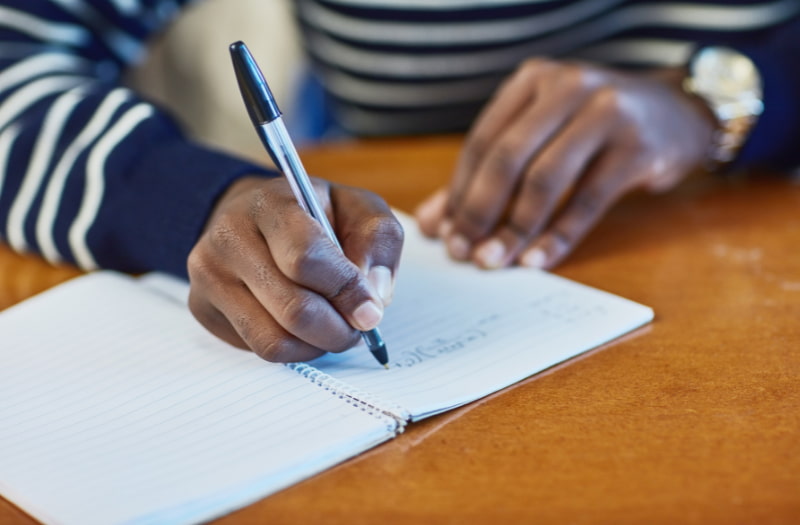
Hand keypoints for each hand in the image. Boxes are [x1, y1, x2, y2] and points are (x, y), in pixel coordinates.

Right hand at [187, 176, 403, 361]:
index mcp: (270, 203)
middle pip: (293, 309)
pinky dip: (295, 350)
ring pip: (275, 339)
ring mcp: (209, 275)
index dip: (346, 290)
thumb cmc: (317, 214)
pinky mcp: (203, 307)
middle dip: (338, 329)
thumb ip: (378, 241)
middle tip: (359, 328)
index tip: (372, 310)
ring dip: (318, 345)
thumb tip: (372, 297)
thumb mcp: (358, 209)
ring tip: (335, 328)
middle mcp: (229, 236)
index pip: (306, 258)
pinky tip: (306, 329)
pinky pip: (258, 349)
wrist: (258, 216)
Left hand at [416, 59, 715, 268]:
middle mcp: (567, 87)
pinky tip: (538, 261)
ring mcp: (606, 113)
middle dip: (478, 212)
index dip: (459, 191)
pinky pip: (586, 202)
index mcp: (534, 80)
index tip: (444, 233)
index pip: (483, 141)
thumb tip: (433, 223)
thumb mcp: (542, 136)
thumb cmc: (595, 129)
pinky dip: (558, 237)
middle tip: (462, 252)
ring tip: (494, 261)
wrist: (680, 113)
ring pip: (544, 181)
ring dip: (514, 229)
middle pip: (507, 158)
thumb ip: (487, 174)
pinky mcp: (637, 147)